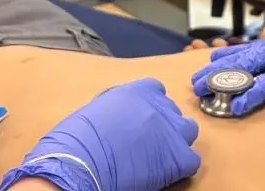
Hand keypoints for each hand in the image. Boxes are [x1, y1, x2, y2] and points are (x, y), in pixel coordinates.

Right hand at [0, 79, 200, 190]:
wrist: (76, 167)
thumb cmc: (73, 142)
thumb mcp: (94, 110)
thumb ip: (116, 109)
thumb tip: (119, 119)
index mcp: (137, 91)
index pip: (155, 90)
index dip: (149, 106)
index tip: (139, 120)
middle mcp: (159, 106)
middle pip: (171, 111)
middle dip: (162, 124)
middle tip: (145, 142)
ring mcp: (171, 130)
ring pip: (187, 130)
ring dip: (176, 141)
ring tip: (158, 157)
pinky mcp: (177, 157)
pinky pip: (191, 161)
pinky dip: (180, 168)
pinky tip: (164, 174)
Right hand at [191, 21, 264, 115]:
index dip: (255, 92)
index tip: (236, 107)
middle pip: (252, 61)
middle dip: (225, 76)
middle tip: (199, 89)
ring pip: (247, 52)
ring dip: (221, 64)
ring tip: (198, 76)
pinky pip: (252, 45)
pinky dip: (232, 51)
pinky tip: (213, 57)